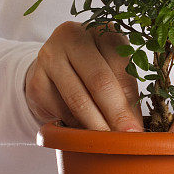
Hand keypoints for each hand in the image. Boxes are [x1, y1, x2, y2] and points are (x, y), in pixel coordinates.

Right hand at [24, 21, 143, 130]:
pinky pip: (60, 110)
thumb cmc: (93, 69)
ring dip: (95, 126)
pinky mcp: (36, 80)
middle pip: (99, 80)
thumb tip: (137, 129)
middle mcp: (73, 35)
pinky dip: (74, 127)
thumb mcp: (113, 70)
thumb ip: (125, 92)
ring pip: (77, 99)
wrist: (52, 68)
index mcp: (103, 29)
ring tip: (107, 144)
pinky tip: (84, 135)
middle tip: (125, 139)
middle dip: (115, 115)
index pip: (122, 65)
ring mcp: (50, 56)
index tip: (137, 128)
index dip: (131, 100)